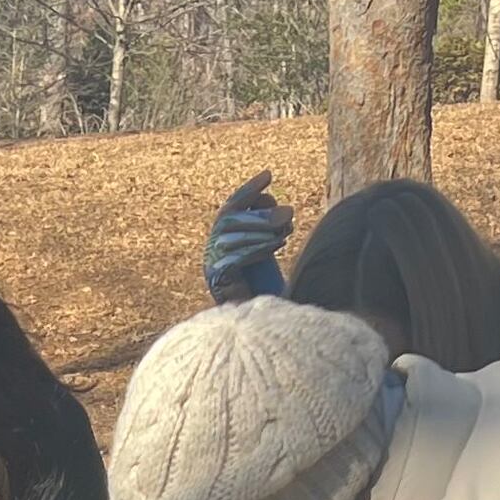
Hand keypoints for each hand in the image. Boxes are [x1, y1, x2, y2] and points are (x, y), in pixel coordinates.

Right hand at [204, 172, 292, 302]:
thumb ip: (273, 229)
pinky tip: (277, 246)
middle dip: (260, 212)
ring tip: (286, 230)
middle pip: (229, 218)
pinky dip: (255, 248)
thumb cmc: (267, 288)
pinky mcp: (216, 281)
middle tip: (288, 212)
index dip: (248, 190)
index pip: (231, 207)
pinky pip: (232, 258)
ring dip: (261, 229)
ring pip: (229, 235)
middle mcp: (212, 251)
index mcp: (223, 240)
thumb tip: (285, 210)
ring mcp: (211, 266)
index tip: (269, 175)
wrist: (260, 324)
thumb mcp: (271, 251)